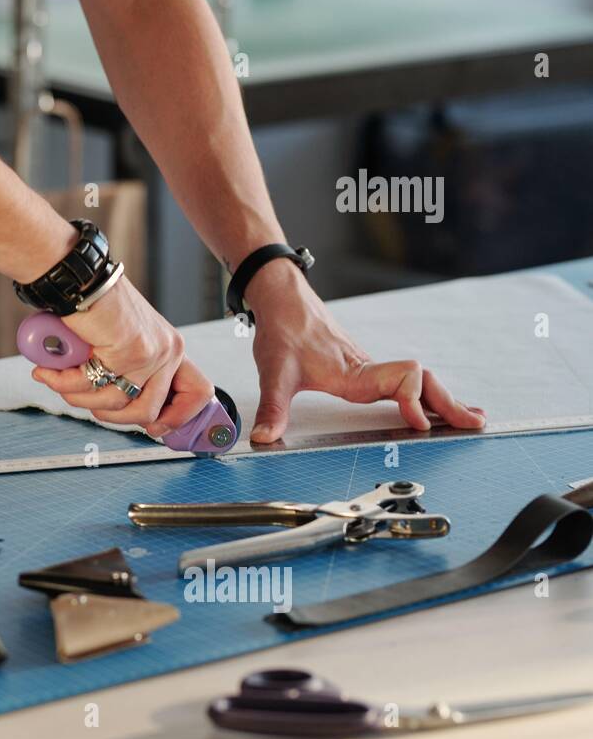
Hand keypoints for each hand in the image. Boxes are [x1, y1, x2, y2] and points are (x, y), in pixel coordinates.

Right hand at [30, 276, 214, 436]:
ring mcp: (150, 353)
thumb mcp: (122, 343)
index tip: (155, 428)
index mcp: (171, 350)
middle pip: (146, 412)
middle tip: (84, 400)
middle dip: (109, 417)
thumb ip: (126, 373)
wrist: (80, 279)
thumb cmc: (95, 306)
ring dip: (78, 397)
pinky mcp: (128, 352)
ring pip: (115, 404)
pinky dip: (63, 382)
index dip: (179, 417)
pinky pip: (90, 385)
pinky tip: (48, 372)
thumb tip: (116, 410)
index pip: (198, 393)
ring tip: (57, 380)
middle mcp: (167, 351)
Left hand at [245, 260, 486, 442]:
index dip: (415, 402)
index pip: (404, 381)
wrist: (283, 300)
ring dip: (445, 399)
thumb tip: (264, 438)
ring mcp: (371, 369)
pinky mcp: (366, 370)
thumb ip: (272, 408)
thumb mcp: (274, 373)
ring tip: (471, 418)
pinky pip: (407, 382)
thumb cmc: (283, 330)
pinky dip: (429, 394)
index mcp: (356, 372)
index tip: (420, 426)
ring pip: (419, 382)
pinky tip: (438, 406)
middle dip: (449, 405)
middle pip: (424, 383)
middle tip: (475, 425)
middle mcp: (370, 370)